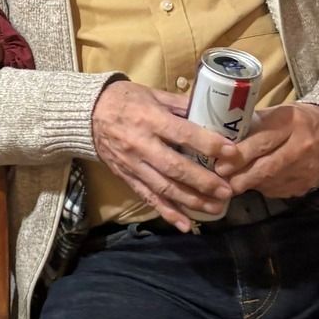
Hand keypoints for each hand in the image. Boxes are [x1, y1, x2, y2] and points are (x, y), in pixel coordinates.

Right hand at [90, 81, 231, 231]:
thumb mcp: (154, 94)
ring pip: (164, 188)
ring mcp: (133, 164)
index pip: (183, 134)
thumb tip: (214, 111)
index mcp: (150, 119)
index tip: (231, 152)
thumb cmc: (124, 99)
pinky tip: (185, 224)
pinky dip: (167, 213)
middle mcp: (141, 145)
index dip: (208, 144)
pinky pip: (148, 198)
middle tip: (227, 190)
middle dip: (203, 181)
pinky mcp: (127, 178)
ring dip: (191, 200)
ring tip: (216, 207)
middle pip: (175, 168)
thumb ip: (182, 105)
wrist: (87, 114)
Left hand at [211, 103, 318, 197]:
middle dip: (240, 176)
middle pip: (266, 167)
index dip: (240, 155)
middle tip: (220, 180)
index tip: (219, 164)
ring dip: (249, 184)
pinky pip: (279, 191)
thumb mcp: (276, 113)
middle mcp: (302, 146)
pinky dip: (263, 188)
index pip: (262, 141)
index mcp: (291, 123)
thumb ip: (252, 125)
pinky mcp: (307, 184)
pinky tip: (253, 183)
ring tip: (231, 183)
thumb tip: (219, 139)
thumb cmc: (295, 120)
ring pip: (271, 182)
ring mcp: (307, 169)